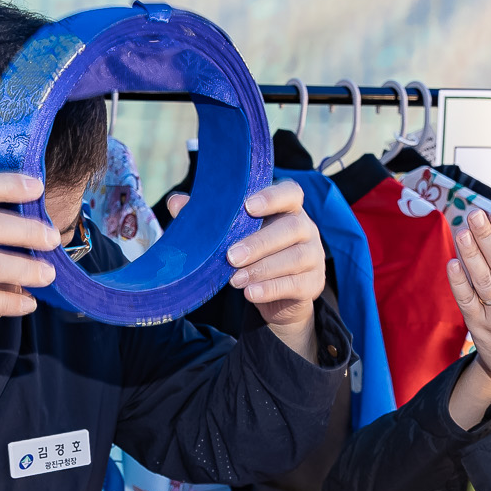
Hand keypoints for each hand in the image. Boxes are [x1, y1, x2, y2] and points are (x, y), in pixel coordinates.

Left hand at [173, 185, 327, 360]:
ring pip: (295, 257)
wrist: (278, 297)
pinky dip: (271, 289)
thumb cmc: (253, 255)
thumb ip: (208, 218)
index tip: (248, 206)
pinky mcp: (313, 283)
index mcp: (287, 209)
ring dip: (262, 268)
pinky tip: (250, 293)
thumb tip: (176, 202)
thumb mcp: (232, 235)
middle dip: (260, 242)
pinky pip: (296, 284)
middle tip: (231, 256)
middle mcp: (306, 228)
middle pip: (292, 228)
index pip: (290, 193)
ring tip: (234, 280)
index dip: (272, 197)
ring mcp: (314, 256)